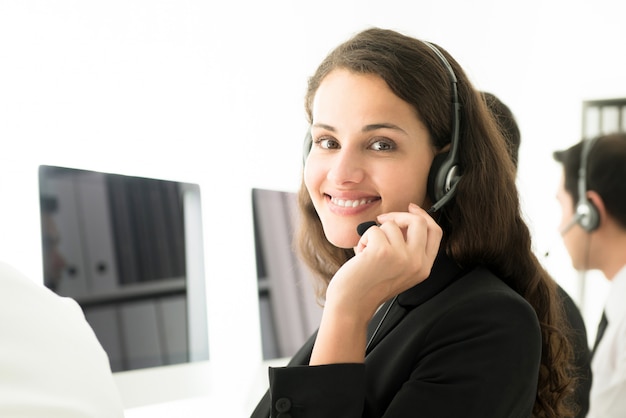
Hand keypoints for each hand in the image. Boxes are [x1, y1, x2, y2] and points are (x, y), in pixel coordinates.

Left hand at [310, 203, 441, 364]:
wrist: (352, 304)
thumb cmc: (369, 286)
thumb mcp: (400, 270)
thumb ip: (408, 249)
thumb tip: (405, 219)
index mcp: (424, 267)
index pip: (435, 232)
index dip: (424, 215)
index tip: (412, 208)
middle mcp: (417, 263)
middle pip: (420, 222)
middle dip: (399, 215)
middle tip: (383, 220)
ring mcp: (402, 257)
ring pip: (391, 225)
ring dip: (374, 234)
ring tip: (368, 252)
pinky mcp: (383, 252)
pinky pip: (374, 230)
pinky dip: (363, 239)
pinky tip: (361, 256)